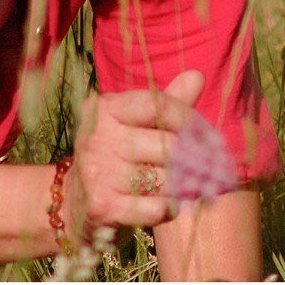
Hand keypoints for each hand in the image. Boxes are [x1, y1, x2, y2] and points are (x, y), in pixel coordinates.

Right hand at [63, 70, 204, 248]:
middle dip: (196, 159)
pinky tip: (166, 205)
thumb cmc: (115, 156)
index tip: (206, 135)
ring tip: (188, 187)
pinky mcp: (102, 206)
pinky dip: (169, 208)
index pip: (159, 105)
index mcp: (104, 109)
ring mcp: (97, 172)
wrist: (75, 204)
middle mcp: (97, 137)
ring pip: (167, 179)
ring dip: (185, 186)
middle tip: (209, 167)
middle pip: (169, 144)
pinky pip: (157, 208)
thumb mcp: (135, 124)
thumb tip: (197, 76)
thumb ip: (166, 103)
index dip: (189, 119)